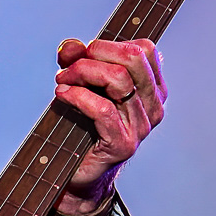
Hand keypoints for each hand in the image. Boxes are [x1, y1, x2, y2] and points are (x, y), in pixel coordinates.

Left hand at [53, 38, 166, 214]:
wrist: (81, 172)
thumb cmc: (84, 126)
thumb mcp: (82, 85)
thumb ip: (77, 60)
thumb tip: (71, 46)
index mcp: (151, 89)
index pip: (144, 50)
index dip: (110, 44)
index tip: (84, 53)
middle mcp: (153, 106)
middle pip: (133, 59)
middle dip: (95, 54)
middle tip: (70, 66)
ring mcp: (141, 127)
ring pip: (118, 80)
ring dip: (82, 73)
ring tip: (62, 81)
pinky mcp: (123, 144)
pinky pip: (103, 109)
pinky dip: (78, 96)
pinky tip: (63, 95)